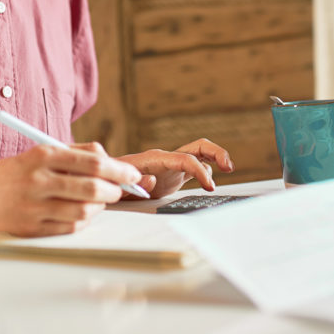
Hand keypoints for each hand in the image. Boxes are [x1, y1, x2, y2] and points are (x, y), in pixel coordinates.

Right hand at [0, 142, 142, 236]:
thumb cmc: (17, 172)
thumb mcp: (42, 152)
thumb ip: (77, 152)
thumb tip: (111, 160)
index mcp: (43, 156)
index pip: (92, 163)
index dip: (119, 170)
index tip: (131, 174)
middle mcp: (39, 180)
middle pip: (92, 188)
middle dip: (114, 190)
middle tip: (119, 190)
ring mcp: (35, 206)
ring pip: (84, 211)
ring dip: (99, 207)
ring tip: (99, 201)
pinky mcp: (32, 228)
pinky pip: (70, 228)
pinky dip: (84, 221)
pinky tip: (82, 213)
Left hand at [119, 138, 233, 198]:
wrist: (104, 178)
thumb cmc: (110, 180)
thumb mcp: (119, 184)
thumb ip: (134, 183)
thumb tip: (152, 180)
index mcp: (156, 159)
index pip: (185, 159)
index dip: (200, 171)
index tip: (210, 186)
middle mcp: (167, 158)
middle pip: (198, 147)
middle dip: (216, 153)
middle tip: (228, 167)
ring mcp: (171, 165)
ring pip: (200, 154)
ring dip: (216, 157)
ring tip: (229, 168)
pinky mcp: (173, 174)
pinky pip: (196, 166)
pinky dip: (208, 169)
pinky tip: (213, 181)